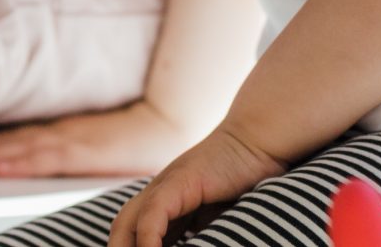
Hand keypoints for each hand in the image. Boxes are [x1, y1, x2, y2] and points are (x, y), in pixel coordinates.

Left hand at [0, 99, 198, 181]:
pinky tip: (2, 168)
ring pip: (18, 149)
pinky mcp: (86, 151)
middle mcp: (55, 131)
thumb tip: (22, 159)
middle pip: (3, 142)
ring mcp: (70, 139)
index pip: (5, 137)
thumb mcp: (86, 138)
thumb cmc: (129, 132)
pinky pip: (49, 157)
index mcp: (53, 129)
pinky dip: (23, 162)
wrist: (167, 119)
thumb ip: (57, 146)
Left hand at [109, 124, 285, 246]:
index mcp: (165, 207)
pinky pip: (153, 213)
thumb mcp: (217, 223)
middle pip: (121, 230)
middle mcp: (158, 195)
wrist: (259, 144)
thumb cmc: (245, 182)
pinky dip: (147, 239)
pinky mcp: (179, 180)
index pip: (131, 237)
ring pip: (127, 223)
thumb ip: (198, 240)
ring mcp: (165, 185)